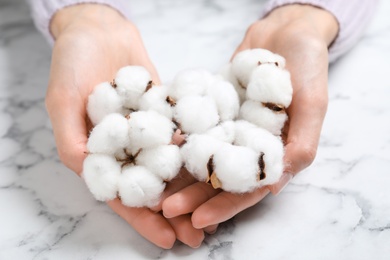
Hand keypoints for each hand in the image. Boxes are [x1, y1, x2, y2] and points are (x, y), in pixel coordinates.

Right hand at [46, 4, 203, 247]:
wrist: (99, 29)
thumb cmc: (73, 61)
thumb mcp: (63, 100)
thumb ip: (74, 139)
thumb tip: (88, 171)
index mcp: (98, 155)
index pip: (122, 195)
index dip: (143, 219)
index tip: (168, 239)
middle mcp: (125, 148)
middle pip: (151, 188)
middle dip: (174, 213)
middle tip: (199, 237)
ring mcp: (146, 132)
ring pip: (170, 168)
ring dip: (189, 190)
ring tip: (213, 211)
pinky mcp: (164, 114)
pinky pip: (181, 136)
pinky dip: (195, 153)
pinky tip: (214, 168)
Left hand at [162, 4, 338, 229]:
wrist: (286, 30)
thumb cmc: (308, 65)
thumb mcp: (313, 103)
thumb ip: (301, 144)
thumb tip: (275, 186)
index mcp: (274, 154)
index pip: (248, 189)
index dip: (225, 206)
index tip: (197, 219)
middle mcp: (248, 145)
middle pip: (219, 178)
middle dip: (193, 195)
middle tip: (165, 208)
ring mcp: (229, 128)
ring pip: (202, 157)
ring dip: (180, 173)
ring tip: (154, 188)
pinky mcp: (214, 109)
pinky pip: (194, 126)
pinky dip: (178, 138)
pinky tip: (159, 148)